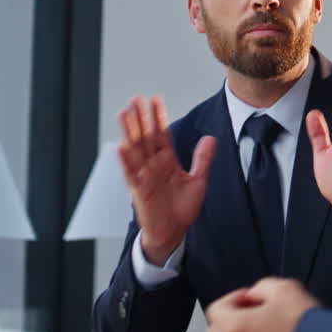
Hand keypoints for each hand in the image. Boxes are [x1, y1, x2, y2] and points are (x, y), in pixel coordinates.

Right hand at [117, 96, 216, 264]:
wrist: (173, 233)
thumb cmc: (182, 209)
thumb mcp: (198, 181)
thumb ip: (203, 159)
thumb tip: (211, 138)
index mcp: (167, 161)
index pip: (162, 134)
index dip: (158, 117)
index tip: (156, 100)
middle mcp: (154, 165)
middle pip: (146, 137)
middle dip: (141, 118)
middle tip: (136, 99)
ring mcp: (145, 176)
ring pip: (135, 150)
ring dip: (130, 132)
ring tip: (125, 114)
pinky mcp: (138, 190)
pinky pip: (131, 173)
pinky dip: (125, 161)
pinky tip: (121, 147)